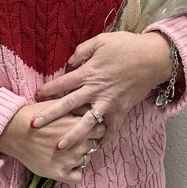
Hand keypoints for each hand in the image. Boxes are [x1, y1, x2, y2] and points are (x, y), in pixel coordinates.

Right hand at [0, 101, 106, 183]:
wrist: (14, 131)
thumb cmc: (36, 116)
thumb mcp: (60, 105)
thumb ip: (80, 108)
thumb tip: (93, 109)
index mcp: (80, 125)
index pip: (101, 129)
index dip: (93, 128)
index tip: (84, 129)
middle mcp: (79, 144)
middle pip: (94, 145)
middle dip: (86, 142)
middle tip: (72, 140)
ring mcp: (70, 160)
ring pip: (85, 160)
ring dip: (78, 156)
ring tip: (63, 150)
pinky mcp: (60, 173)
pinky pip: (77, 177)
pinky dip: (73, 172)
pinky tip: (64, 165)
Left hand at [32, 31, 173, 148]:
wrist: (152, 58)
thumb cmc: (126, 46)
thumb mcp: (101, 40)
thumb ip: (82, 51)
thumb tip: (69, 64)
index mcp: (89, 72)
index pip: (63, 82)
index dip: (48, 89)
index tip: (36, 96)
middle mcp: (96, 90)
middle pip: (68, 104)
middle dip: (50, 115)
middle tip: (34, 125)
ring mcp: (109, 102)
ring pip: (87, 122)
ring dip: (72, 135)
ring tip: (59, 147)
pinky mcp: (121, 110)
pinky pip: (111, 128)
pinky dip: (105, 138)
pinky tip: (96, 147)